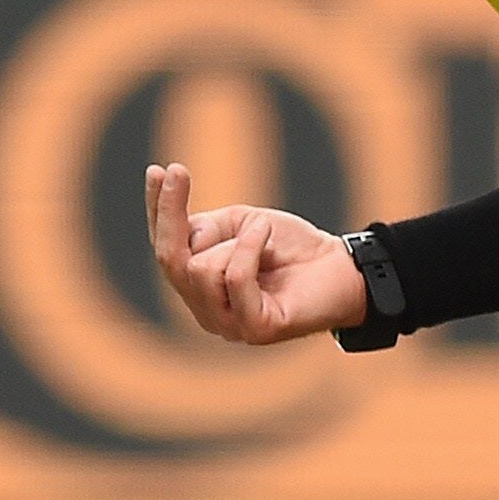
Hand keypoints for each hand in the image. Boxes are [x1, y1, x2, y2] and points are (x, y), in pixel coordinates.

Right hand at [146, 162, 368, 344]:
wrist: (342, 268)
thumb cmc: (292, 247)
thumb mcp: (243, 225)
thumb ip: (208, 230)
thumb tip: (185, 238)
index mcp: (199, 284)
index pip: (165, 247)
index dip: (157, 210)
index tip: (157, 170)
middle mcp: (206, 309)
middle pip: (170, 260)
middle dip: (171, 213)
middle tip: (178, 171)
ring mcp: (228, 324)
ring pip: (201, 269)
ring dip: (235, 240)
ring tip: (264, 232)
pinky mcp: (254, 329)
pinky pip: (235, 277)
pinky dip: (249, 247)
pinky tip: (266, 233)